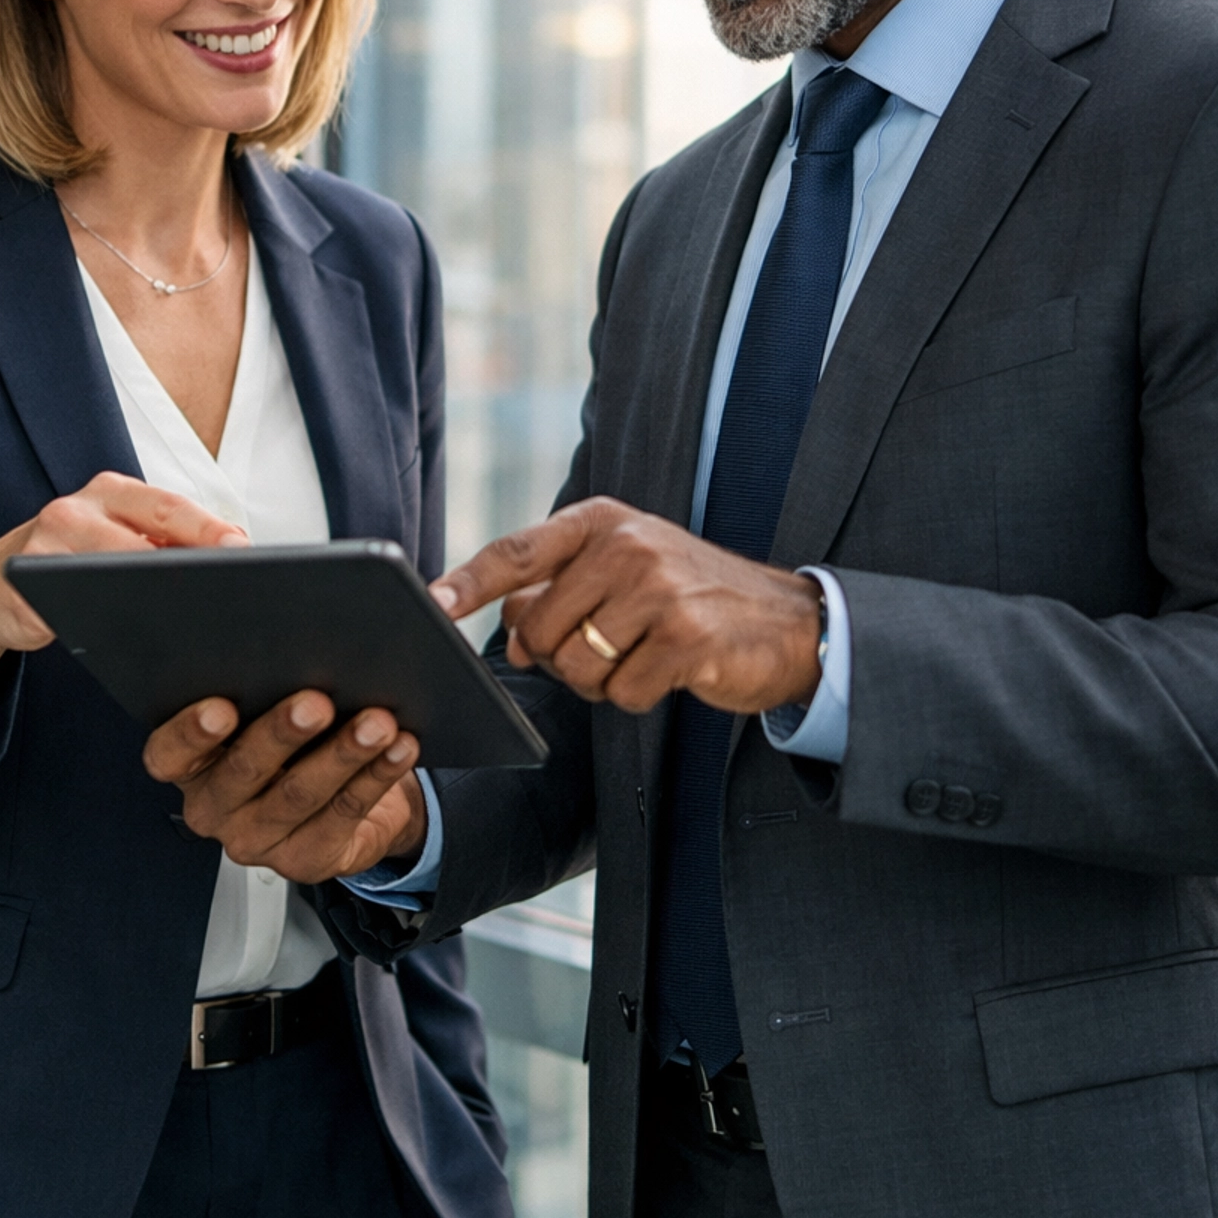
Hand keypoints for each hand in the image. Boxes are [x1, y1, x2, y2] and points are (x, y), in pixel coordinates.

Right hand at [0, 471, 248, 726]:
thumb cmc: (73, 561)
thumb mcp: (115, 541)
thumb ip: (160, 544)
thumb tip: (230, 564)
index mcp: (112, 493)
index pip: (169, 505)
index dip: (207, 527)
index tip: (243, 549)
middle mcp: (77, 507)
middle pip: (142, 532)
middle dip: (186, 557)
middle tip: (227, 585)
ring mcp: (45, 542)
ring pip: (107, 566)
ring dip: (149, 594)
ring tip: (193, 619)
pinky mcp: (23, 582)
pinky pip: (68, 603)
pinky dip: (103, 622)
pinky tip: (137, 644)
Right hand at [142, 691, 426, 880]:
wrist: (343, 798)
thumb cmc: (296, 738)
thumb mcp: (268, 706)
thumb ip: (267, 679)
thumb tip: (303, 635)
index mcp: (192, 764)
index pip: (168, 755)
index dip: (190, 734)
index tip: (221, 708)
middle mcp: (214, 807)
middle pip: (242, 772)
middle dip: (282, 733)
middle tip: (316, 702)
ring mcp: (257, 840)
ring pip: (299, 795)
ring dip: (343, 754)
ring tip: (376, 722)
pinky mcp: (305, 861)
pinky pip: (343, 815)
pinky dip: (375, 776)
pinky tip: (398, 747)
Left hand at [430, 496, 823, 716]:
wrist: (789, 621)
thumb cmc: (692, 597)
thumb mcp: (625, 571)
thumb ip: (561, 588)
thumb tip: (510, 622)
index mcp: (602, 522)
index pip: (517, 551)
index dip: (467, 581)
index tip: (429, 602)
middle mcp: (627, 545)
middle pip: (541, 628)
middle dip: (560, 657)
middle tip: (606, 648)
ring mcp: (658, 589)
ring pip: (576, 665)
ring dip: (599, 680)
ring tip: (639, 656)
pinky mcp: (686, 637)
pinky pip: (621, 692)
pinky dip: (636, 696)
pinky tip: (669, 672)